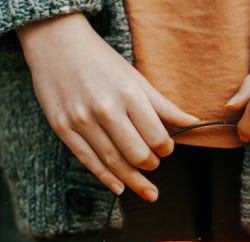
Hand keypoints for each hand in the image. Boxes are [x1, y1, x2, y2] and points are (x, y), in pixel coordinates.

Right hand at [17, 13, 199, 200]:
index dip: (166, 149)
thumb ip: (163, 105)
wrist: (56, 43)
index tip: (166, 148)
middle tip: (153, 164)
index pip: (156, 137)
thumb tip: (193, 122)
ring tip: (146, 190)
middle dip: (150, 165)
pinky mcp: (62, 128)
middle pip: (137, 155)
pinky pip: (88, 161)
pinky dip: (106, 178)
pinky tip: (119, 188)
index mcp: (128, 94)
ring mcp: (81, 120)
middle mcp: (105, 109)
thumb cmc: (100, 60)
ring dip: (133, 181)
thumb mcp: (135, 78)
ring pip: (113, 163)